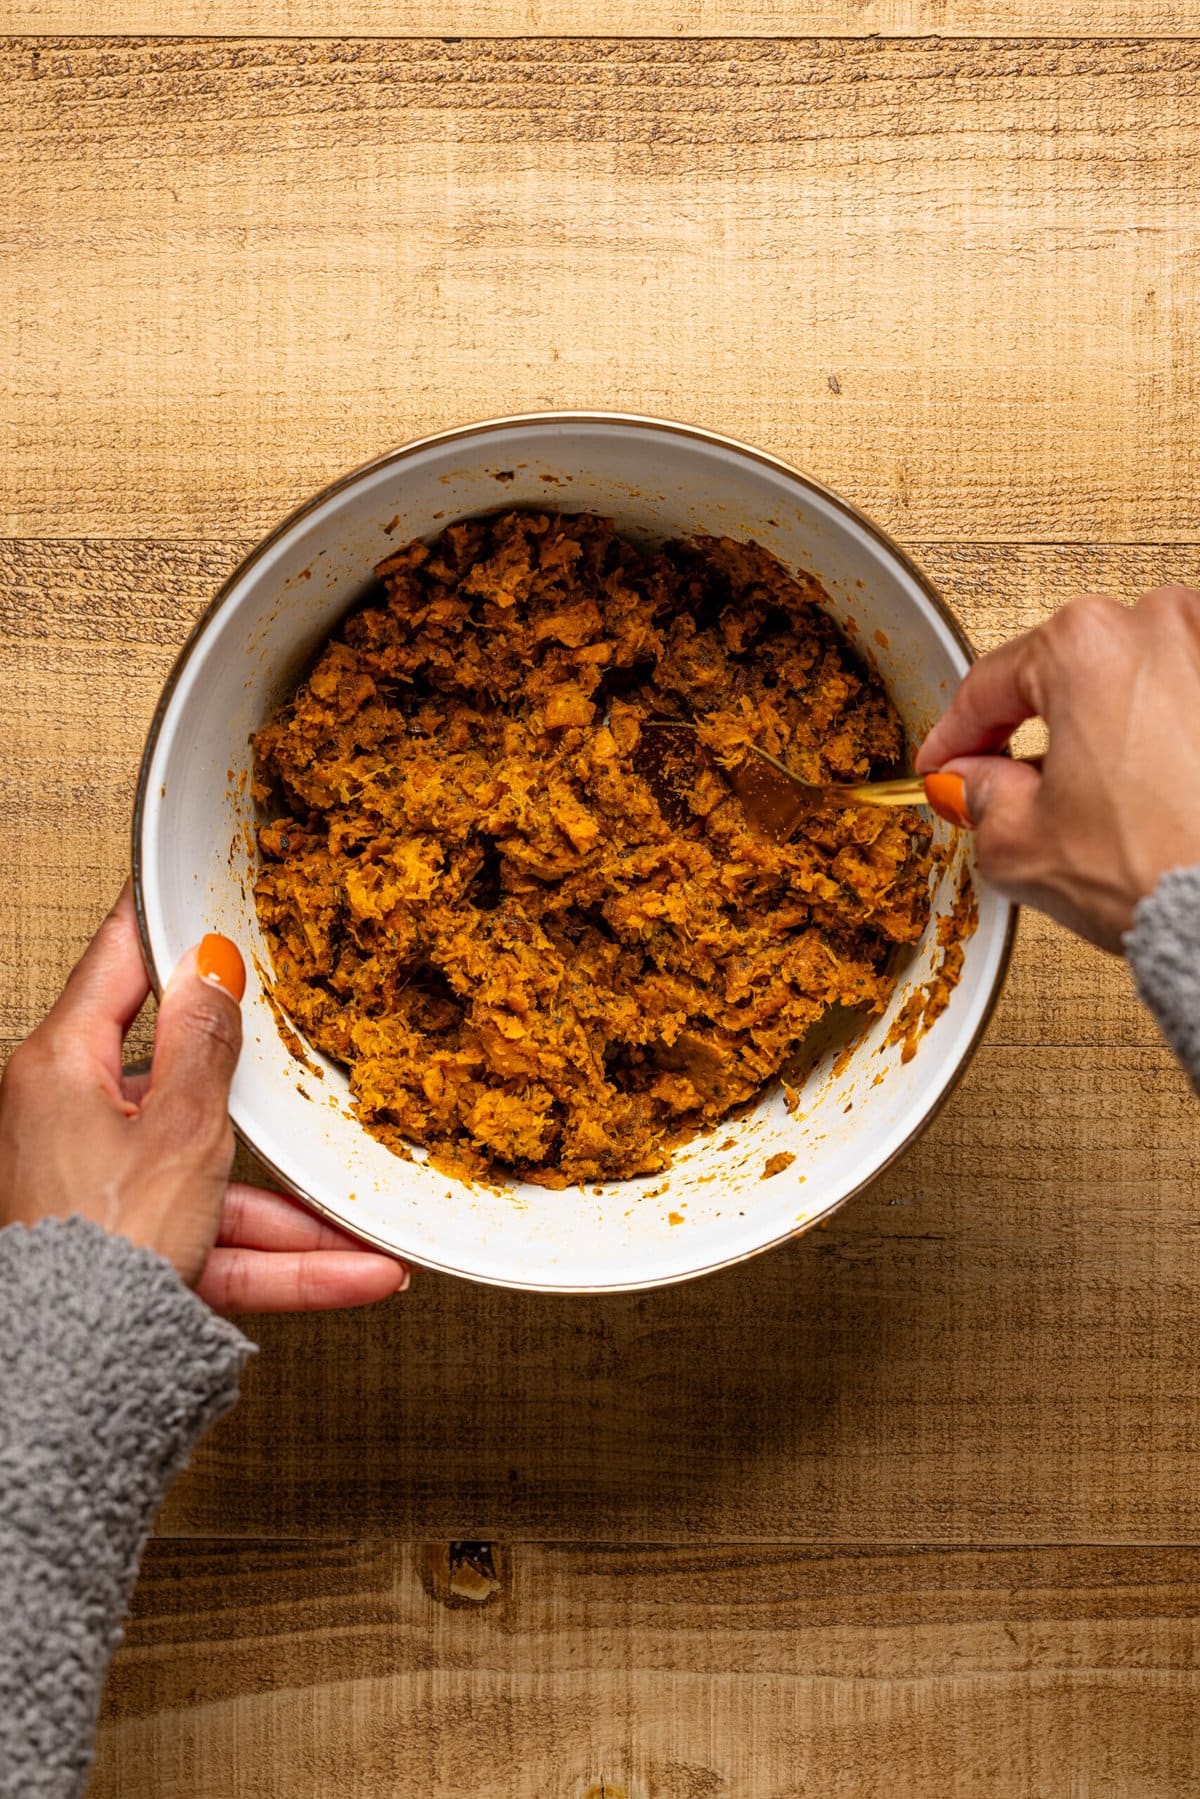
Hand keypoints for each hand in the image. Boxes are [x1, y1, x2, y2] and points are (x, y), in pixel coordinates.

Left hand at [0, 885, 409, 1312]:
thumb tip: (207, 969)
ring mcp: (101, 1191)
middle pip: (186, 1090)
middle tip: (308, 1068)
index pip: (119, 965)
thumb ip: (205, 1044)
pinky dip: (278, 1263)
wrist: (67, 1383)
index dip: (162, 921)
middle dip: (268, 1115)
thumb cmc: (100, 1245)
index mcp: (62, 1067)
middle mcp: (72, 1121)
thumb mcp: (179, 1127)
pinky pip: (214, 1246)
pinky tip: (353, 1275)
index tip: (184, 879)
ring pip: (214, 1184)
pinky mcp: (129, 1253)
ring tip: (370, 1237)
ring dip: (293, 1219)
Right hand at [916, 585, 1199, 952]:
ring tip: (1096, 789)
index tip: (947, 760)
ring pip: (1135, 677)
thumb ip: (980, 797)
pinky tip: (1159, 783)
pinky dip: (1168, 730)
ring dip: (1108, 722)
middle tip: (1013, 784)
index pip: (990, 684)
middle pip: (1067, 671)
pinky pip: (1190, 694)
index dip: (956, 734)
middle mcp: (1160, 626)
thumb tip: (974, 781)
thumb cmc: (1162, 869)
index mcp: (1085, 647)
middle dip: (1036, 727)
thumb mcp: (1022, 845)